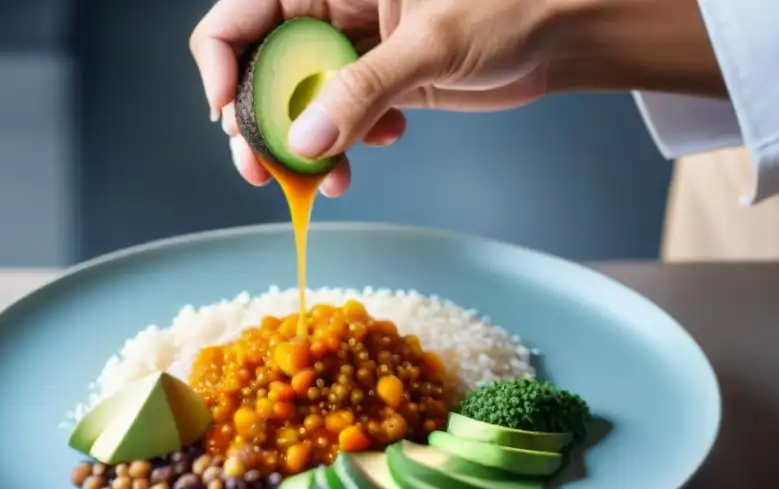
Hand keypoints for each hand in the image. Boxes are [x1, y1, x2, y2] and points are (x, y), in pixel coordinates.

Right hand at [189, 0, 553, 197]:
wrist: (558, 30)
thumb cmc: (509, 4)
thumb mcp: (429, 43)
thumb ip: (363, 90)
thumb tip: (304, 140)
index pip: (236, 18)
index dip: (220, 68)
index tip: (229, 119)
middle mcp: (327, 10)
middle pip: (257, 71)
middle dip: (259, 127)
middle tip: (266, 173)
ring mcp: (349, 50)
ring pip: (295, 105)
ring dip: (301, 150)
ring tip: (324, 180)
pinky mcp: (374, 83)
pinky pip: (336, 121)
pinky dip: (345, 146)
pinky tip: (379, 144)